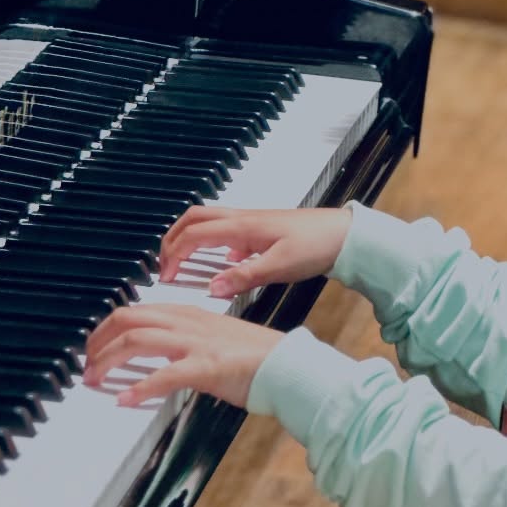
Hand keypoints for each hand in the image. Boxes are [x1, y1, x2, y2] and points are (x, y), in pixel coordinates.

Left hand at [83, 304, 279, 408]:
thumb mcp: (214, 339)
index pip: (137, 311)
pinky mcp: (205, 368)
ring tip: (94, 380)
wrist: (286, 366)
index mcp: (189, 314)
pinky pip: (164, 376)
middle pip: (128, 319)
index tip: (95, 347)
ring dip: (108, 361)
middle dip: (98, 341)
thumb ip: (187, 342)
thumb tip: (162, 356)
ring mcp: (195, 344)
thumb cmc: (256, 357)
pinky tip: (125, 400)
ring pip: (137, 340)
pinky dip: (139, 388)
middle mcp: (188, 323)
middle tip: (86, 363)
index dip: (108, 328)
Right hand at [159, 205, 351, 294]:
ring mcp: (251, 222)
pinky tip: (221, 265)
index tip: (165, 276)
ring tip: (182, 262)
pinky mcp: (260, 230)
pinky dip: (211, 244)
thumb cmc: (317, 243)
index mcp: (242, 226)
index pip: (194, 234)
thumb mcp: (279, 266)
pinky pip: (225, 230)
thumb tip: (212, 287)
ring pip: (207, 221)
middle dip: (172, 239)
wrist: (343, 234)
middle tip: (163, 265)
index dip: (174, 254)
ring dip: (189, 238)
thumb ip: (243, 277)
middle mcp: (243, 219)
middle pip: (193, 219)